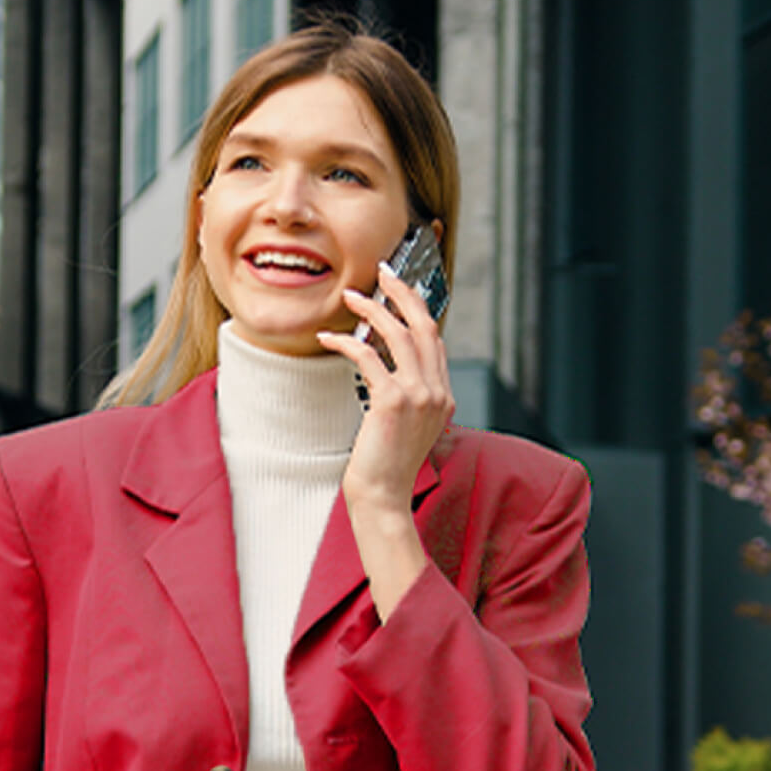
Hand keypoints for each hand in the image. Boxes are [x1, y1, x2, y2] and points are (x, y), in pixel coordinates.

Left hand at [315, 262, 455, 619]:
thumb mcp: (407, 428)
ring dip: (372, 309)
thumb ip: (408, 398)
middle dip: (403, 293)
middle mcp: (437, 391)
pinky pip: (368, 356)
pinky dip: (346, 342)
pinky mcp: (392, 401)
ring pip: (398, 334)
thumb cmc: (386, 466)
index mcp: (443, 396)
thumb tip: (385, 370)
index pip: (433, 340)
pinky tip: (328, 336)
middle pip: (424, 326)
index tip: (398, 290)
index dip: (417, 309)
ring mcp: (419, 395)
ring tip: (350, 296)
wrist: (384, 498)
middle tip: (381, 272)